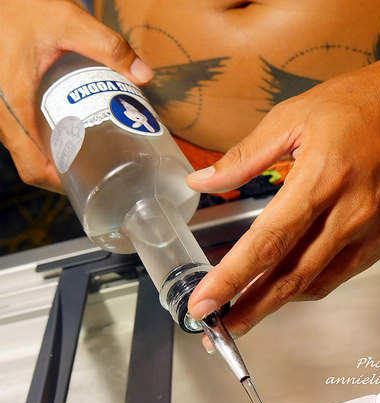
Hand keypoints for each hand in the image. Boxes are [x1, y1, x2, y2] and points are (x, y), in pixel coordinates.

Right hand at [0, 0, 152, 191]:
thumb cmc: (20, 6)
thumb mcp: (67, 22)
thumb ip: (107, 46)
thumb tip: (144, 75)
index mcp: (13, 106)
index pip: (32, 167)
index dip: (58, 184)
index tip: (85, 186)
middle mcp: (2, 115)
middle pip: (30, 164)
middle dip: (62, 174)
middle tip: (96, 172)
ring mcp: (0, 110)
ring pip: (25, 150)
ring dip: (53, 158)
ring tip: (87, 155)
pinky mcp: (3, 101)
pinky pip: (20, 133)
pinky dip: (43, 141)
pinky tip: (68, 132)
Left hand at [187, 49, 379, 339]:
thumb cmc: (355, 104)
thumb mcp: (290, 117)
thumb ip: (242, 158)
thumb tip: (201, 182)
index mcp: (320, 179)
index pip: (267, 242)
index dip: (232, 278)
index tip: (205, 302)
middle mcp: (349, 213)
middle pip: (292, 277)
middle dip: (252, 309)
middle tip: (221, 330)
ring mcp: (372, 230)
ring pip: (317, 282)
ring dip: (278, 302)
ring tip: (247, 311)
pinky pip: (340, 273)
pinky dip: (309, 285)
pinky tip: (287, 285)